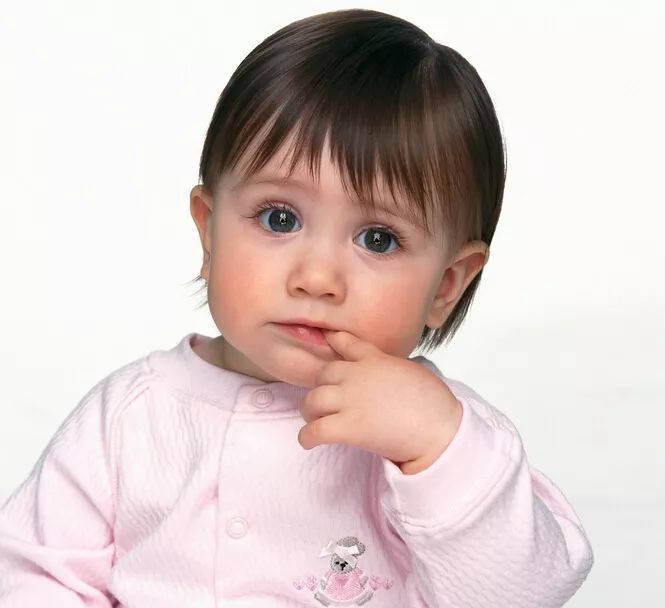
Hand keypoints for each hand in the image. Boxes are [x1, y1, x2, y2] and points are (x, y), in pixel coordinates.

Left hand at [297, 330, 462, 474]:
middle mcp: (357, 376)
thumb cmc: (433, 402)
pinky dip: (306, 437)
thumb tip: (382, 376)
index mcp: (375, 360)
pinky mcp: (348, 427)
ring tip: (313, 419)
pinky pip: (314, 430)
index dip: (333, 342)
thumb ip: (388, 367)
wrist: (439, 428)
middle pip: (322, 374)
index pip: (346, 343)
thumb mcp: (409, 371)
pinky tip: (308, 441)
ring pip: (312, 400)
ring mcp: (350, 401)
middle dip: (320, 387)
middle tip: (323, 400)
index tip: (326, 342)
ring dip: (309, 411)